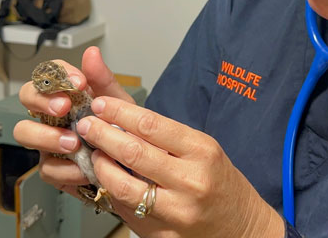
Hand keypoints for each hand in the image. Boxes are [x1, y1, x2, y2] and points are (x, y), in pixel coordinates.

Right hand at [13, 46, 133, 194]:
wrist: (133, 164)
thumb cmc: (122, 129)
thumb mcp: (119, 103)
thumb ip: (104, 80)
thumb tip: (91, 52)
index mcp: (67, 94)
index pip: (49, 72)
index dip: (59, 74)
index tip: (79, 82)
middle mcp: (52, 115)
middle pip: (27, 96)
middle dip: (42, 100)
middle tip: (65, 109)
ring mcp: (48, 141)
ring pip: (24, 131)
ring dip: (46, 136)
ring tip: (74, 143)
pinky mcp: (52, 168)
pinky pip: (46, 167)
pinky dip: (65, 169)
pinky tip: (84, 168)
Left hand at [74, 96, 284, 237]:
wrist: (241, 227)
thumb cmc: (218, 182)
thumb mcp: (202, 149)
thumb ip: (163, 133)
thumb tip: (119, 112)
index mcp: (202, 151)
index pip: (151, 125)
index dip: (119, 112)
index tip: (100, 104)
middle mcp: (191, 181)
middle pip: (133, 152)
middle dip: (102, 135)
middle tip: (86, 125)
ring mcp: (177, 212)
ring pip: (123, 186)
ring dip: (100, 166)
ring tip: (93, 153)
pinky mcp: (163, 234)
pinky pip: (127, 210)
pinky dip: (111, 192)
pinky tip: (105, 180)